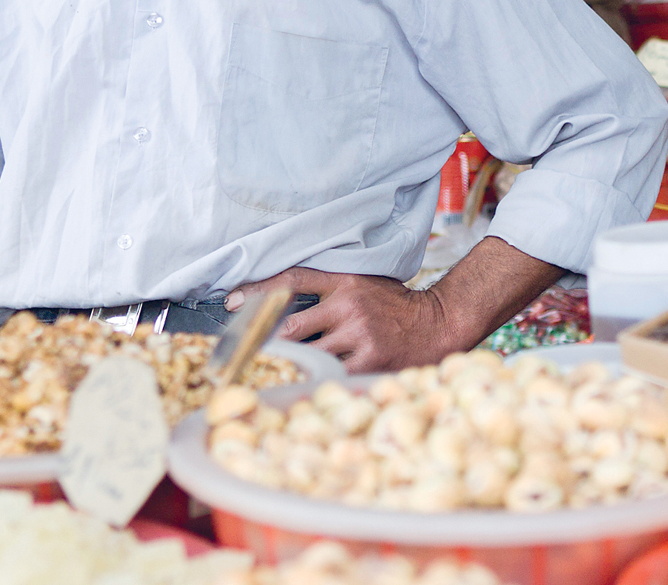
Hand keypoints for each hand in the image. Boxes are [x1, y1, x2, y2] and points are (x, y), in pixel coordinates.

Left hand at [227, 269, 463, 373]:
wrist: (436, 324)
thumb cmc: (392, 306)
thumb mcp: (361, 285)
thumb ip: (327, 291)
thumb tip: (280, 303)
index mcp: (343, 281)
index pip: (291, 280)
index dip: (257, 290)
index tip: (230, 302)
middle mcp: (348, 305)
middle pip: (291, 324)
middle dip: (265, 339)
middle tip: (240, 350)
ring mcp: (358, 334)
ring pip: (308, 353)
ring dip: (291, 364)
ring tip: (268, 372)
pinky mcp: (368, 361)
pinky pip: (330, 375)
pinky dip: (316, 381)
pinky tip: (304, 387)